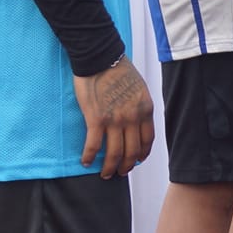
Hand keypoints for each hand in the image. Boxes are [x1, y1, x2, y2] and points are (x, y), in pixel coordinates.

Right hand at [73, 56, 154, 178]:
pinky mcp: (95, 119)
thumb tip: (138, 119)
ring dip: (109, 168)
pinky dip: (89, 157)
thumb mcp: (139, 88)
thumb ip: (140, 105)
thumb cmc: (118, 68)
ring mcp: (114, 120)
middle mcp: (132, 118)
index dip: (143, 154)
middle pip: (132, 151)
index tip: (138, 161)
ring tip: (105, 174)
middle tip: (120, 172)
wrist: (100, 58)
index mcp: (145, 110)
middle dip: (126, 166)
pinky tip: (85, 162)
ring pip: (114, 153)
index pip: (147, 140)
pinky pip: (93, 145)